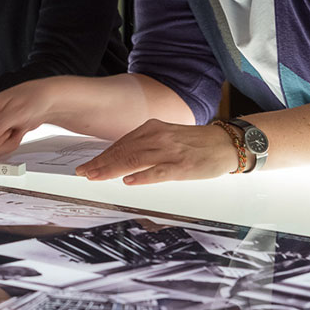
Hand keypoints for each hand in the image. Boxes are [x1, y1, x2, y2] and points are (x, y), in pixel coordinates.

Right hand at [0, 77, 64, 155]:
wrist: (47, 101)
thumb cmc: (34, 99)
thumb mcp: (17, 112)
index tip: (5, 133)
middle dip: (2, 142)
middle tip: (12, 131)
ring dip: (8, 143)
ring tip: (16, 130)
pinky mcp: (0, 133)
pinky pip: (0, 147)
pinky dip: (11, 144)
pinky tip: (17, 133)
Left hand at [76, 119, 237, 183]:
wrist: (225, 144)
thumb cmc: (196, 143)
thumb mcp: (166, 137)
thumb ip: (146, 145)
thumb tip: (122, 159)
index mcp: (153, 129)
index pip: (121, 143)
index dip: (102, 155)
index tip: (88, 165)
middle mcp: (159, 137)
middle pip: (124, 151)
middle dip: (101, 163)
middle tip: (84, 173)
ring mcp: (170, 152)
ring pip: (135, 160)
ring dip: (113, 169)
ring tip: (96, 176)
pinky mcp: (182, 166)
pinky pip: (158, 171)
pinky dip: (142, 176)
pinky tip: (128, 181)